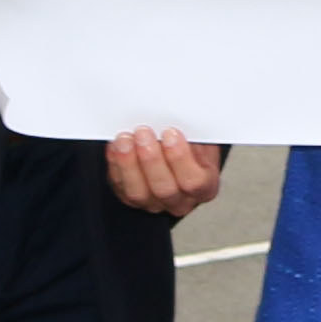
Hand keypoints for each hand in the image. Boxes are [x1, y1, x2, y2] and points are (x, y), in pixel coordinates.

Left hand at [106, 129, 224, 215]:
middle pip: (164, 188)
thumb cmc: (192, 146)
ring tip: (125, 139)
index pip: (194, 181)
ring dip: (129, 163)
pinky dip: (115, 165)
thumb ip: (192, 134)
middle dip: (151, 159)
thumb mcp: (202, 139)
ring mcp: (153, 203)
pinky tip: (115, 147)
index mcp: (205, 187)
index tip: (170, 133)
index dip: (180, 158)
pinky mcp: (130, 199)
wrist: (178, 155)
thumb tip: (176, 117)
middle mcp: (180, 201)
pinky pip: (120, 186)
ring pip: (138, 192)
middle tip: (143, 133)